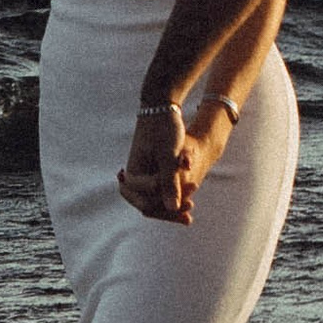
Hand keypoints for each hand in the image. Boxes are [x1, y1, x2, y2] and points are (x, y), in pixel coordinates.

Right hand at [119, 101, 203, 223]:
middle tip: (189, 216)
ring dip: (171, 207)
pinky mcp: (152, 173)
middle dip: (168, 212)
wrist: (162, 106)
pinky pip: (160, 193)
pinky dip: (173, 198)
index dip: (165, 203)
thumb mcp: (169, 155)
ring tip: (190, 215)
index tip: (187, 197)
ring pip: (155, 201)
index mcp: (132, 174)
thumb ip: (169, 181)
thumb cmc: (163, 128)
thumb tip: (173, 207)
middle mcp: (134, 178)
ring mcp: (143, 176)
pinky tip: (188, 203)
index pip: (145, 201)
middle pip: (148, 205)